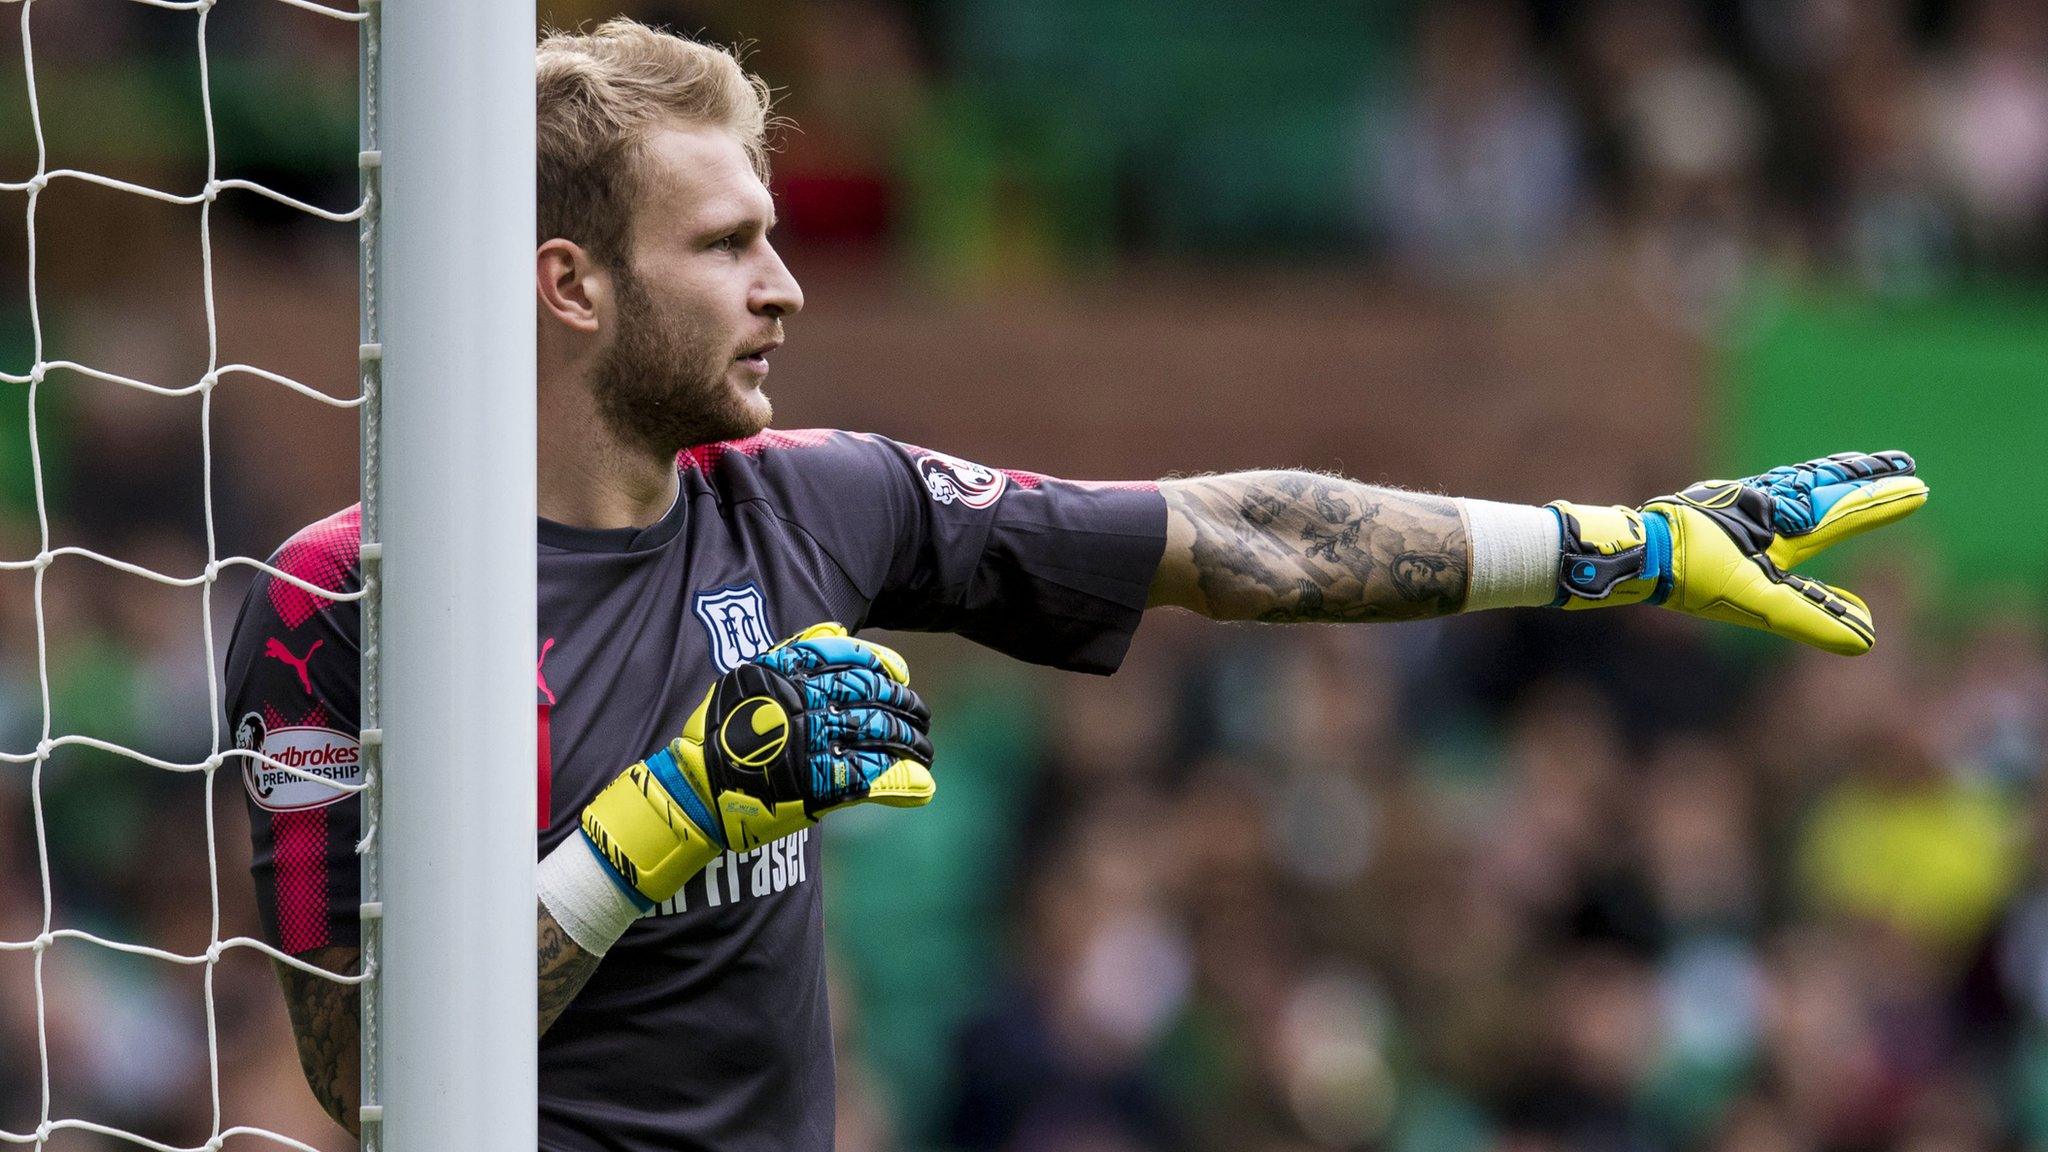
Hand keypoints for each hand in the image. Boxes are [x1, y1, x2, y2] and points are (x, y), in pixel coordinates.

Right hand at [579, 623, 933, 907]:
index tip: (901, 674)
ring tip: (924, 749)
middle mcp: (799, 705)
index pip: (847, 657)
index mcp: (783, 674)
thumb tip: (838, 627)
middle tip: (921, 717)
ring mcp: (809, 745)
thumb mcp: (748, 679)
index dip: (882, 664)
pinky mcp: (815, 785)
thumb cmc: (724, 735)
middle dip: (905, 707)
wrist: (698, 791)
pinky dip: (902, 779)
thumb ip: (792, 653)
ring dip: (911, 742)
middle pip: (872, 696)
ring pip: (878, 735)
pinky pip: (871, 777)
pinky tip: (920, 784)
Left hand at [1548, 451, 1927, 654]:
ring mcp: (1738, 500)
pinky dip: (1794, 483)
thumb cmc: (1691, 575)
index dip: (1879, 503)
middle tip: (1902, 462)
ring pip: (1796, 480)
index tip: (1919, 488)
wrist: (1633, 553)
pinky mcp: (1716, 505)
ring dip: (1831, 474)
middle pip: (1824, 482)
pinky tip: (1787, 492)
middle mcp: (1763, 501)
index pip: (1841, 510)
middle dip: (1863, 475)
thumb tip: (1865, 639)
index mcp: (1779, 520)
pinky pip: (1769, 487)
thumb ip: (1809, 617)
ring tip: (1856, 466)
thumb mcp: (1754, 601)